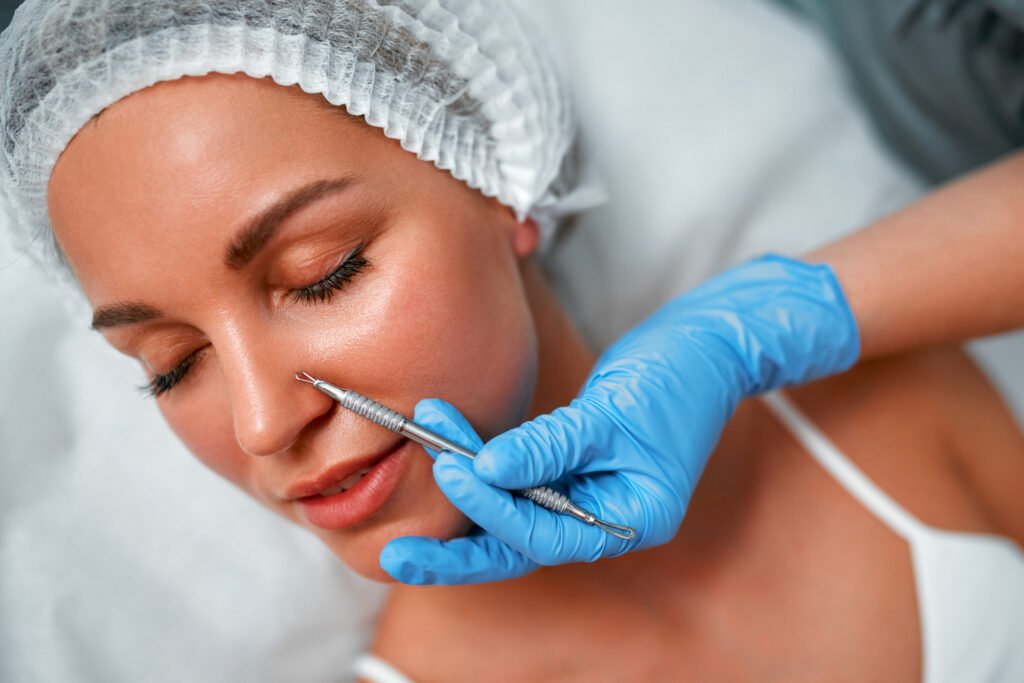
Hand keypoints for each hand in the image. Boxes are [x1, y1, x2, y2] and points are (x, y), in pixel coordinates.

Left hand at [379, 255, 859, 583]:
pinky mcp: (576, 465)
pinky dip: (487, 457)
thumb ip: (548, 446)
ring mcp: (590, 493)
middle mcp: (607, 519)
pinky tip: (450, 437)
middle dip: (457, 551)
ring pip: (514, 507)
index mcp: (632, 520)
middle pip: (520, 544)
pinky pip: (522, 474)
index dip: (493, 507)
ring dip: (467, 481)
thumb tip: (484, 469)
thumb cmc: (677, 375)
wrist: (709, 342)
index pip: (545, 533)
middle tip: (397, 558)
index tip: (452, 470)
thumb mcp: (610, 413)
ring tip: (423, 442)